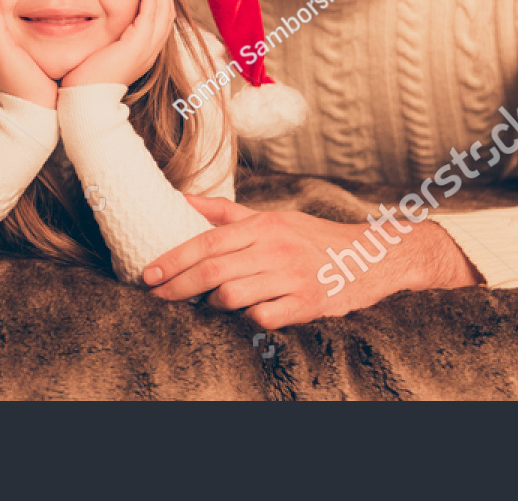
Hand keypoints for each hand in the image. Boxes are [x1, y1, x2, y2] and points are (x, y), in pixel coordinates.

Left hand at [61, 0, 173, 88]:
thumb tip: (98, 25)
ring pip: (162, 10)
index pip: (159, 20)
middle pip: (167, 12)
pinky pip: (150, 14)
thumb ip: (107, 39)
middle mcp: (150, 51)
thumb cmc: (87, 80)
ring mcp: (146, 49)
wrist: (85, 100)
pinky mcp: (137, 45)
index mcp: (144, 53)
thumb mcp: (102, 54)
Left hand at [141, 195, 481, 329]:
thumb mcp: (271, 218)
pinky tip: (247, 313)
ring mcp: (291, 278)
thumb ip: (226, 213)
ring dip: (212, 304)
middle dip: (177, 286)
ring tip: (204, 304)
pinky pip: (263, 317)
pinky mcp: (307, 304)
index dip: (173, 258)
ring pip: (233, 296)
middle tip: (156, 295)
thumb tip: (182, 199)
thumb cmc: (312, 238)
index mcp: (263, 226)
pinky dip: (248, 318)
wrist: (370, 257)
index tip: (148, 273)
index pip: (207, 242)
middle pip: (212, 271)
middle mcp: (275, 248)